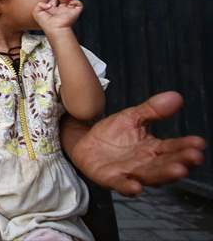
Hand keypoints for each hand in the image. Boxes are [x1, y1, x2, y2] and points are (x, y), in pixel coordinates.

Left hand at [33, 0, 81, 33]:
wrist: (55, 28)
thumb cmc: (46, 23)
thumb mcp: (36, 13)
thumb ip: (39, 5)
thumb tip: (48, 4)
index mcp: (52, 10)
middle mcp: (60, 10)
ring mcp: (68, 11)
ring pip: (70, 0)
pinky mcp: (75, 12)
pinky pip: (79, 4)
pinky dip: (76, 1)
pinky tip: (70, 2)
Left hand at [67, 91, 205, 195]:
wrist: (85, 140)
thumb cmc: (113, 132)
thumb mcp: (133, 116)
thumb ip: (153, 109)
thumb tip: (176, 96)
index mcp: (153, 149)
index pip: (173, 148)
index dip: (186, 146)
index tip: (199, 143)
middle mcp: (145, 164)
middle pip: (165, 164)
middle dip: (180, 162)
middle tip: (193, 157)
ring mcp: (128, 172)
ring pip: (149, 176)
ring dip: (163, 175)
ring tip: (177, 170)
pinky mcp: (109, 178)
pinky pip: (120, 184)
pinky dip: (128, 187)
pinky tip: (136, 187)